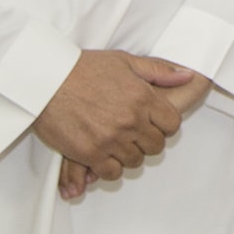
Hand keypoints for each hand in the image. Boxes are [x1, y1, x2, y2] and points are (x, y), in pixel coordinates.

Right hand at [36, 52, 199, 197]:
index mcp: (143, 98)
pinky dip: (110, 168)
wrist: (46, 80)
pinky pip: (111, 172)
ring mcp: (110, 139)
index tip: (153, 123)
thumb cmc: (83, 68)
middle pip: (155, 146)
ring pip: (135, 161)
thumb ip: (159, 71)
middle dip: (148, 141)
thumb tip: (187, 76)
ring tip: (117, 143)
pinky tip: (104, 156)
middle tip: (134, 134)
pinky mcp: (89, 153)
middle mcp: (130, 120)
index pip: (172, 124)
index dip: (164, 125)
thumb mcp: (125, 61)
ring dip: (129, 154)